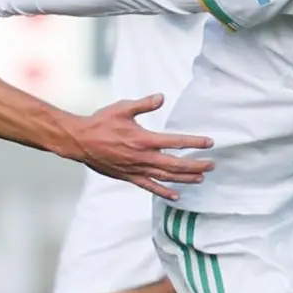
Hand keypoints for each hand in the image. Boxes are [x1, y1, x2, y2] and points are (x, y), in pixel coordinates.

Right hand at [68, 93, 214, 200]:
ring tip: (201, 178)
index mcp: (143, 139)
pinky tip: (176, 196)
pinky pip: (149, 187)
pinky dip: (163, 192)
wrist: (80, 141)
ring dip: (185, 178)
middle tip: (212, 165)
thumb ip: (144, 104)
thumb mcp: (123, 108)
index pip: (175, 142)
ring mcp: (136, 169)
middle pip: (175, 164)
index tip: (209, 143)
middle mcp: (142, 157)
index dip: (194, 143)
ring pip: (166, 178)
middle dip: (196, 165)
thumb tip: (161, 97)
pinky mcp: (129, 177)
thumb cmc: (100, 123)